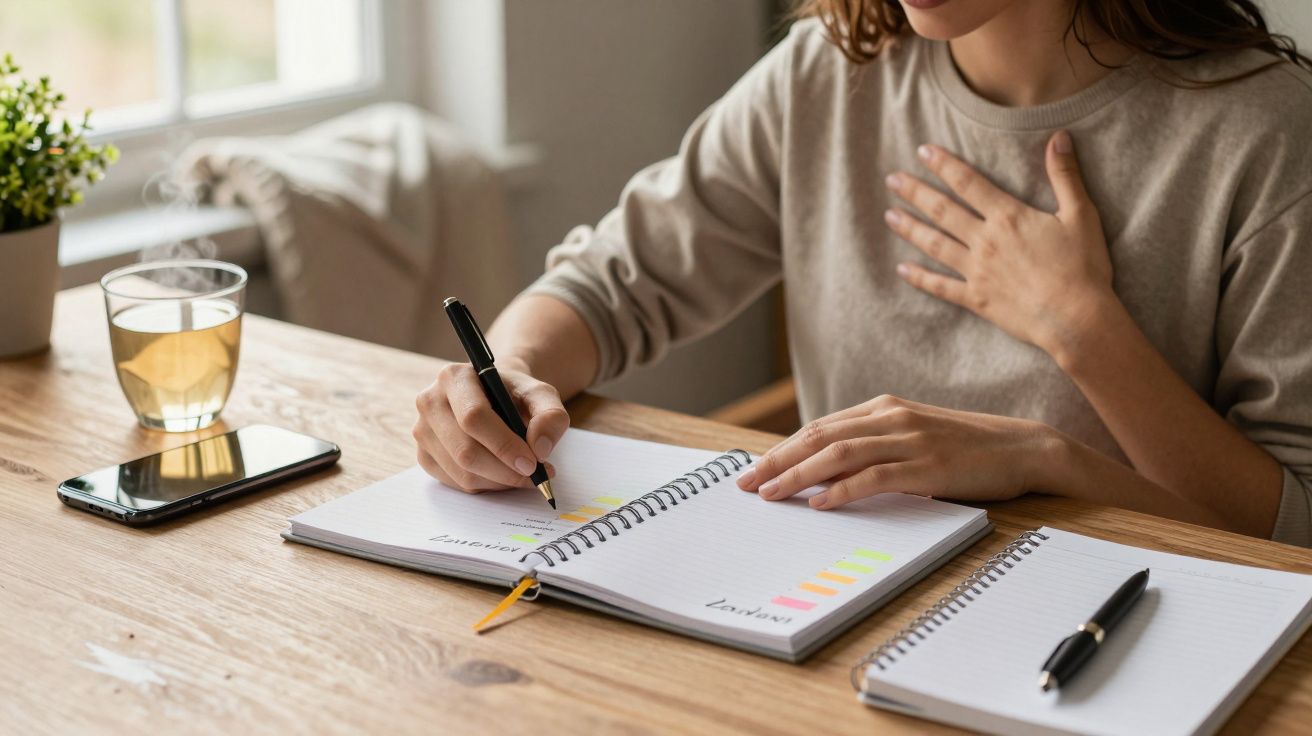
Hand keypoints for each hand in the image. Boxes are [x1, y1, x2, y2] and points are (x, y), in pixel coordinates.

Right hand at [413, 358, 567, 491]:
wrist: (495, 397)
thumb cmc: (515, 395)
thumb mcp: (541, 395)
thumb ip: (550, 416)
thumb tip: (540, 449)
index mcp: (455, 377)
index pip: (474, 417)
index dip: (504, 445)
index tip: (532, 463)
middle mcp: (430, 401)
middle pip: (465, 451)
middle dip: (505, 471)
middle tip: (535, 476)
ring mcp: (422, 430)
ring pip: (461, 472)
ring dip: (499, 482)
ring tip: (524, 474)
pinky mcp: (424, 455)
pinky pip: (455, 483)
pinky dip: (485, 486)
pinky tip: (503, 473)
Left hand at [735, 395, 1056, 508]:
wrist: (1023, 447)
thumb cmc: (966, 448)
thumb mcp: (913, 437)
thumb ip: (875, 447)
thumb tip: (826, 473)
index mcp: (884, 408)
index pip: (819, 428)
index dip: (782, 449)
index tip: (754, 470)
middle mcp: (891, 417)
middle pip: (818, 437)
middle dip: (776, 460)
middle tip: (746, 484)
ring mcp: (909, 440)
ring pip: (838, 453)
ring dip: (798, 475)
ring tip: (770, 494)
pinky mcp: (927, 466)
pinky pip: (874, 476)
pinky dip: (842, 489)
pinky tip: (819, 503)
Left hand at [883, 130, 1117, 355]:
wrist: (1077, 318)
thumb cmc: (1083, 267)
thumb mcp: (1081, 215)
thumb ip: (1065, 175)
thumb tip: (1060, 137)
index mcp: (1008, 217)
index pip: (968, 183)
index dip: (944, 165)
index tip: (922, 151)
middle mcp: (985, 241)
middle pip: (942, 210)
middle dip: (915, 192)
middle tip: (892, 179)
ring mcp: (976, 271)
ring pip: (935, 244)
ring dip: (910, 228)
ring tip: (889, 215)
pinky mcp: (975, 299)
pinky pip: (940, 286)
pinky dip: (919, 277)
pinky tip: (901, 269)